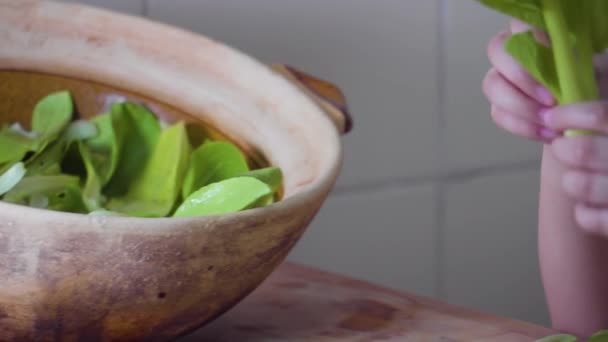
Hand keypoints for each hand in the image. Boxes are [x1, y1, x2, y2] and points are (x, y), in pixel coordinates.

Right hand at [483, 19, 607, 142]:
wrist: (586, 118)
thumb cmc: (593, 89)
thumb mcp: (593, 72)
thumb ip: (573, 65)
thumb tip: (560, 71)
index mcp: (540, 35)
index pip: (519, 25)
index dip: (529, 44)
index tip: (552, 69)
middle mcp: (516, 53)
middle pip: (497, 50)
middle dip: (521, 77)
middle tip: (550, 100)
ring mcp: (504, 79)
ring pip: (492, 84)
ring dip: (520, 106)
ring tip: (549, 121)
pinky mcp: (501, 106)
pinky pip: (498, 114)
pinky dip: (522, 126)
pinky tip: (545, 133)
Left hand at [542, 102, 607, 235]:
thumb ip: (606, 108)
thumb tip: (568, 90)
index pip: (601, 116)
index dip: (569, 115)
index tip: (551, 117)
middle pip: (583, 150)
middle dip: (564, 149)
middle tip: (563, 149)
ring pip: (581, 184)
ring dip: (572, 181)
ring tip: (578, 179)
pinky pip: (590, 218)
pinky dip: (583, 213)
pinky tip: (590, 206)